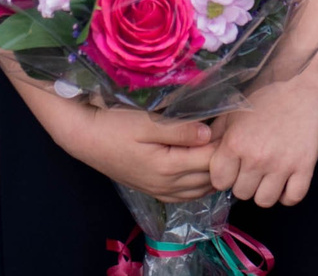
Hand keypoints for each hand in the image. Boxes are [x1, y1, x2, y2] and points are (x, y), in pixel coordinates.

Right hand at [56, 105, 217, 202]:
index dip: (224, 143)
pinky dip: (201, 185)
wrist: (85, 139)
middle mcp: (167, 184)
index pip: (210, 159)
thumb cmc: (115, 125)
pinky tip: (204, 170)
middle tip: (231, 136)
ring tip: (221, 151)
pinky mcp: (154, 190)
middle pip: (209, 177)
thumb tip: (208, 135)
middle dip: (224, 159)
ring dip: (214, 173)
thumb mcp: (147, 123)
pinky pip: (187, 195)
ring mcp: (160, 190)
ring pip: (200, 190)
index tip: (232, 125)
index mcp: (168, 166)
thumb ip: (179, 130)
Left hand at [210, 78, 317, 208]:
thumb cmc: (265, 97)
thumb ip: (216, 135)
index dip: (225, 176)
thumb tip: (201, 153)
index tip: (233, 167)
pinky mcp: (305, 167)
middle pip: (242, 193)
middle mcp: (256, 157)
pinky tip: (285, 180)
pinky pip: (292, 198)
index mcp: (235, 143)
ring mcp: (282, 164)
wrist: (300, 86)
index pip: (220, 182)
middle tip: (253, 167)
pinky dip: (287, 194)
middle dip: (244, 182)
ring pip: (264, 201)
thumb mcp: (233, 112)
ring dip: (264, 190)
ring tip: (268, 175)